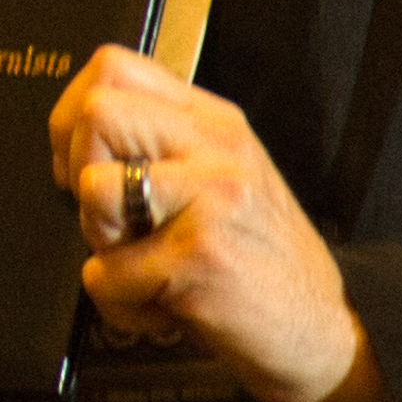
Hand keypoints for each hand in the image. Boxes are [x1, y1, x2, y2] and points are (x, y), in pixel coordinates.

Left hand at [47, 45, 394, 401]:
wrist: (329, 333)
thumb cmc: (261, 264)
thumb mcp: (222, 182)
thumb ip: (163, 149)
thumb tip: (73, 139)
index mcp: (215, 122)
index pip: (113, 68)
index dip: (72, 117)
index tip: (86, 168)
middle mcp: (216, 148)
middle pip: (95, 114)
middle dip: (77, 176)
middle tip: (115, 223)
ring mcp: (211, 198)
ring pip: (93, 191)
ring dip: (102, 246)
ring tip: (147, 268)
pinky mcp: (199, 256)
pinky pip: (104, 275)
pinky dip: (122, 308)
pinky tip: (165, 312)